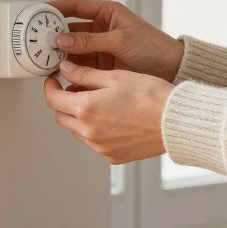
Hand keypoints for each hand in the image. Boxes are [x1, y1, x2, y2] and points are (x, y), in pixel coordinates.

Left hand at [43, 60, 173, 164]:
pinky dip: (97, 131)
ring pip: (77, 131)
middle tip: (77, 89)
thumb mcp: (115, 77)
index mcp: (86, 109)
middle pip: (61, 117)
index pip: (52, 99)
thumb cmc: (150, 96)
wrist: (176, 122)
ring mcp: (100, 147)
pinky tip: (114, 119)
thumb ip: (85, 74)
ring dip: (80, 117)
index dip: (50, 86)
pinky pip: (95, 143)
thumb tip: (65, 70)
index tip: (55, 79)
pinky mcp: (112, 157)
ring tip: (100, 103)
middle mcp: (89, 132)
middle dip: (64, 102)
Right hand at [50, 0, 184, 83]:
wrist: (171, 69)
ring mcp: (100, 48)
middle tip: (38, 43)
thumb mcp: (120, 40)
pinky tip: (60, 73)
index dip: (55, 8)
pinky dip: (70, 70)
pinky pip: (81, 66)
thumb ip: (89, 41)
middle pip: (70, 31)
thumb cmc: (153, 47)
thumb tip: (61, 40)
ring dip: (60, 55)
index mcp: (106, 13)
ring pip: (73, 50)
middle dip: (54, 36)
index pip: (74, 7)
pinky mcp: (102, 66)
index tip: (38, 11)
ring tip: (45, 60)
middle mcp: (100, 29)